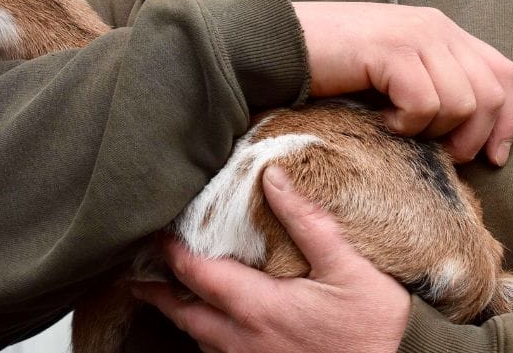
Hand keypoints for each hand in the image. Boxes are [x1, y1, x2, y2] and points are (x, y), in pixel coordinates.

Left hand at [133, 166, 410, 352]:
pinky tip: (212, 331)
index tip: (152, 235)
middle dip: (158, 293)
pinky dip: (208, 342)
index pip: (196, 275)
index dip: (169, 254)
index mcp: (258, 308)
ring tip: (169, 297)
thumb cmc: (376, 331)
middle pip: (185, 314)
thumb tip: (272, 176)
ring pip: (200, 342)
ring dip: (182, 318)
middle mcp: (245, 341)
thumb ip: (307, 222)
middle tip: (136, 276)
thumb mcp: (350, 269)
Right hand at [292, 1, 512, 163]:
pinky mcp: (392, 51)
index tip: (493, 157)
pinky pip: (425, 103)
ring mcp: (415, 35)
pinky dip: (406, 123)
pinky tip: (380, 119)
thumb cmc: (326, 63)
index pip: (502, 73)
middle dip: (471, 136)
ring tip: (395, 126)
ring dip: (431, 129)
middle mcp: (434, 26)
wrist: (276, 44)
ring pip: (461, 103)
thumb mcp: (391, 71)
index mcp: (440, 29)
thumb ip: (429, 80)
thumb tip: (469, 128)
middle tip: (436, 152)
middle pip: (490, 93)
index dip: (506, 120)